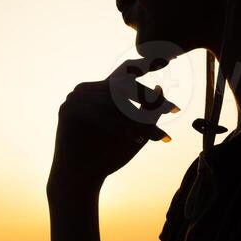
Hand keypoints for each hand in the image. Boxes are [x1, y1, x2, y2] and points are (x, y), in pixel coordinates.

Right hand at [50, 59, 178, 194]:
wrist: (82, 179)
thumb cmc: (108, 156)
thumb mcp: (137, 132)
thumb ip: (149, 113)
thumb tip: (161, 88)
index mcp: (102, 92)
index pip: (125, 72)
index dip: (144, 64)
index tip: (167, 60)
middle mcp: (88, 90)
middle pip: (123, 84)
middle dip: (149, 98)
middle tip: (173, 109)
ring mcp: (75, 98)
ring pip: (114, 100)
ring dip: (137, 119)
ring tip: (156, 136)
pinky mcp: (68, 110)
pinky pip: (99, 113)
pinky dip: (120, 126)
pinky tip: (136, 139)